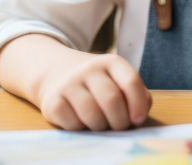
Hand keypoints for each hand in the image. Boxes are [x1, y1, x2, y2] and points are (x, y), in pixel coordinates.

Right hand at [37, 51, 152, 130]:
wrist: (56, 73)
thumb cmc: (97, 83)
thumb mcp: (119, 81)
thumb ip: (137, 95)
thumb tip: (138, 116)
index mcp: (111, 62)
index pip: (130, 81)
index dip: (138, 105)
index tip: (137, 119)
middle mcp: (90, 68)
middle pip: (112, 100)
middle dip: (120, 121)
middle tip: (118, 126)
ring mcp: (69, 83)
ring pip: (93, 115)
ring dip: (101, 127)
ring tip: (100, 123)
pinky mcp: (52, 100)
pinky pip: (73, 125)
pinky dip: (80, 129)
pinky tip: (80, 120)